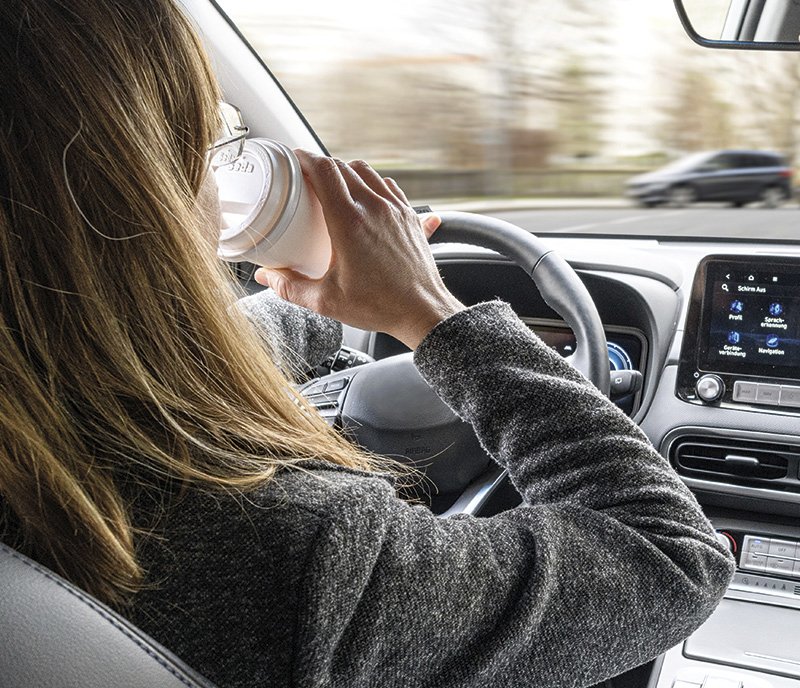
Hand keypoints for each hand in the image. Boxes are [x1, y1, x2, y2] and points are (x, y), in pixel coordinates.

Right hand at [254, 151, 463, 348]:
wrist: (422, 312)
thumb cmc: (380, 306)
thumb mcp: (326, 300)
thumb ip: (290, 287)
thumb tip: (267, 277)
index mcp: (349, 222)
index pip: (325, 171)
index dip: (306, 159)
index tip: (294, 160)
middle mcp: (374, 208)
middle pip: (343, 167)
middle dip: (323, 167)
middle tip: (308, 179)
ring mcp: (396, 209)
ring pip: (368, 172)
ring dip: (348, 172)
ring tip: (335, 186)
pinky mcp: (410, 217)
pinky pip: (389, 187)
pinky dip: (373, 185)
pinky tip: (367, 198)